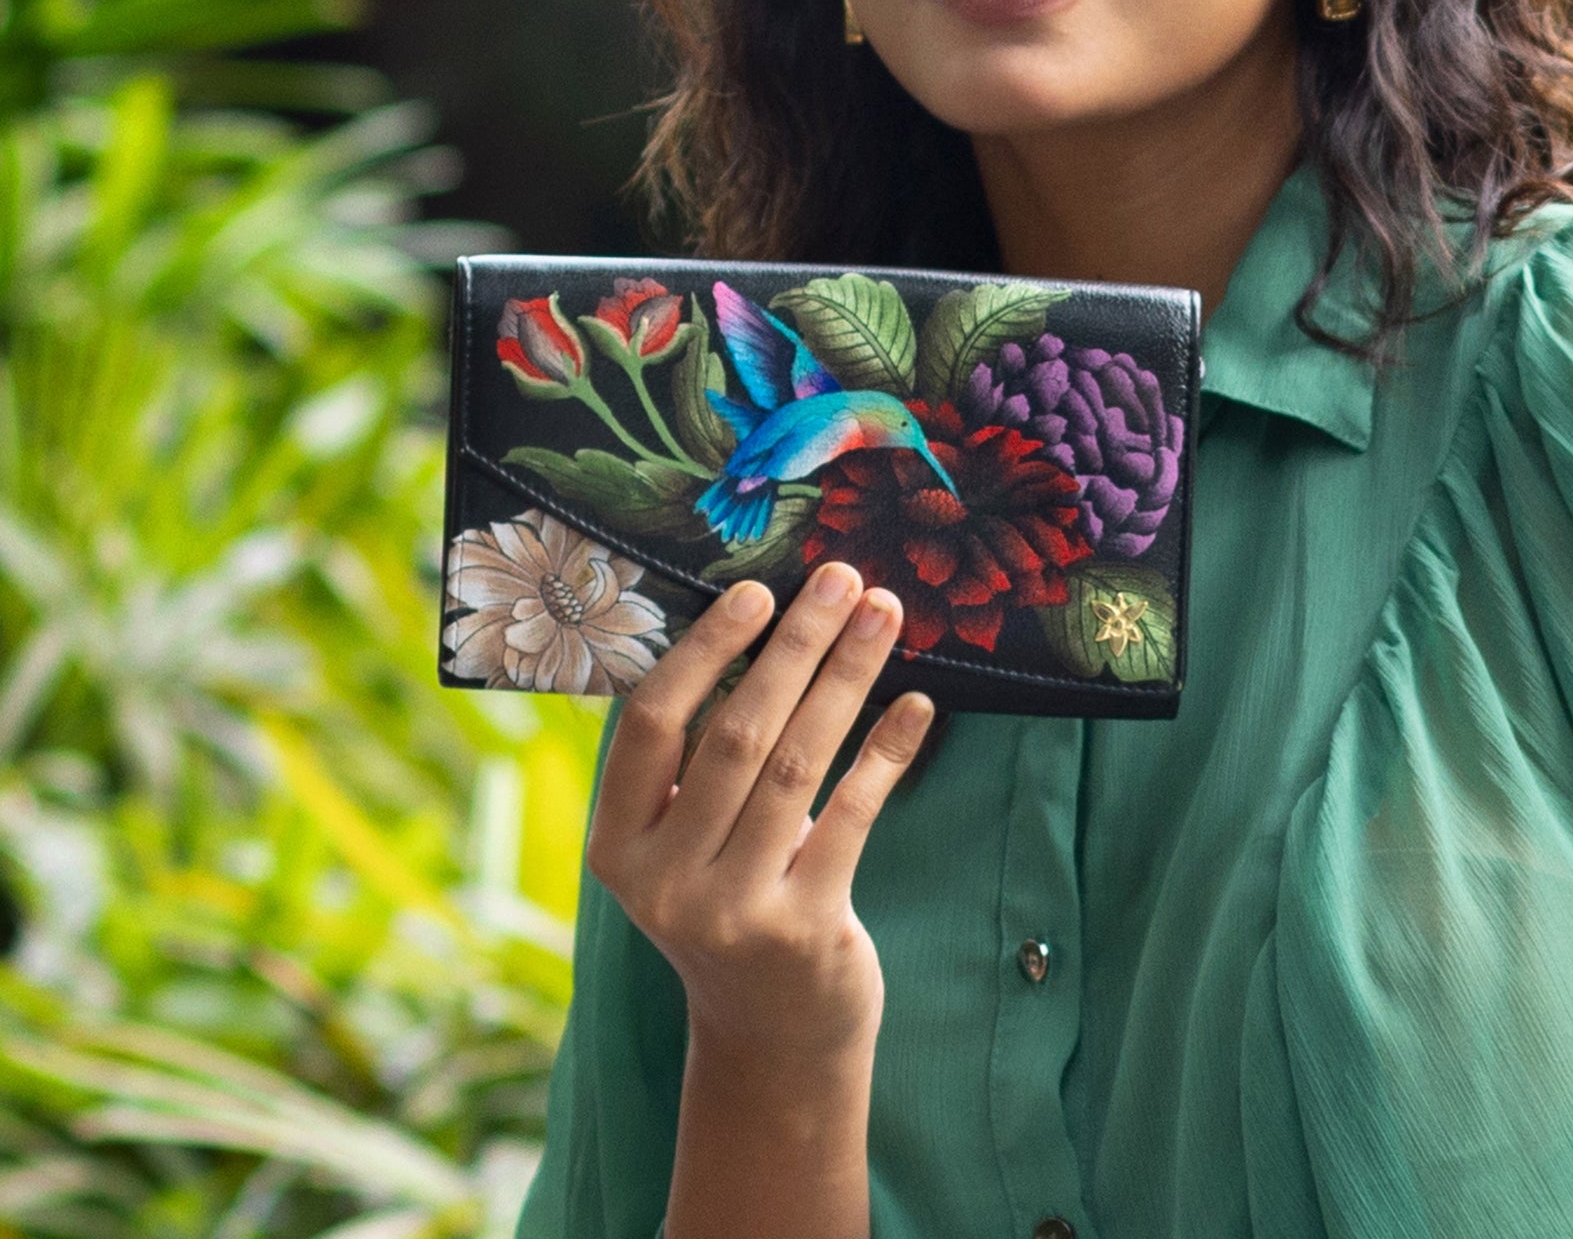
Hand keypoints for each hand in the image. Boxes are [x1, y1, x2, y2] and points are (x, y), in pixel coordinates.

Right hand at [584, 562, 933, 1070]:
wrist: (770, 1035)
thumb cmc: (729, 899)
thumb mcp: (683, 842)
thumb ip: (699, 757)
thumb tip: (761, 624)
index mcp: (617, 844)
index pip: (650, 725)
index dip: (704, 652)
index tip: (757, 592)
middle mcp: (664, 880)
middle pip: (735, 732)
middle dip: (796, 644)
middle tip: (840, 576)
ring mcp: (733, 909)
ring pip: (797, 764)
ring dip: (847, 677)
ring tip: (883, 613)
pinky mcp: (803, 929)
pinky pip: (852, 815)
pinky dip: (885, 751)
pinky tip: (916, 703)